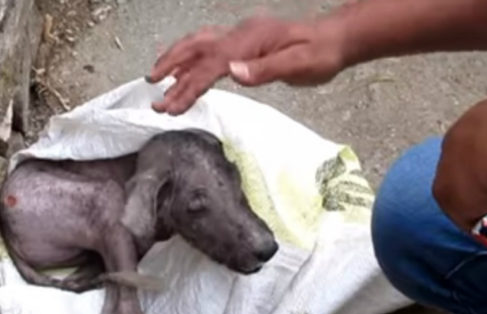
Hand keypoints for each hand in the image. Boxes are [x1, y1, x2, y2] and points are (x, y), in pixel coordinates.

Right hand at [147, 16, 346, 114]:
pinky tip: (184, 72)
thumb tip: (233, 73)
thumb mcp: (299, 64)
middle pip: (196, 46)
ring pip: (199, 43)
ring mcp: (241, 37)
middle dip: (171, 65)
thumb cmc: (320, 55)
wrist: (335, 39)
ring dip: (176, 60)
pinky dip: (191, 59)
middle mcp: (240, 34)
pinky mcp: (244, 43)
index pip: (211, 64)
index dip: (189, 85)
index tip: (171, 105)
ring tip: (156, 78)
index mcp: (250, 41)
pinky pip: (210, 47)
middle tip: (151, 87)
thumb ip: (265, 69)